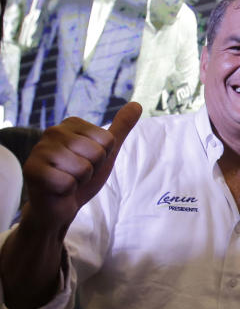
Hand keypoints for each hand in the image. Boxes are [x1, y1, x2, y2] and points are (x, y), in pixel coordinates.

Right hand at [21, 102, 141, 234]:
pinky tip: (58, 189)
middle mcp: (52, 132)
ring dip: (80, 180)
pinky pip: (68, 182)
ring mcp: (40, 150)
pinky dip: (67, 190)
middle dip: (92, 169)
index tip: (88, 162)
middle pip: (97, 152)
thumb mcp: (105, 151)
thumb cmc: (81, 176)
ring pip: (83, 168)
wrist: (59, 204)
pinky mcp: (33, 170)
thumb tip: (137, 104)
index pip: (108, 139)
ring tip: (68, 179)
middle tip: (77, 173)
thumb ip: (120, 128)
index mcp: (70, 124)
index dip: (103, 157)